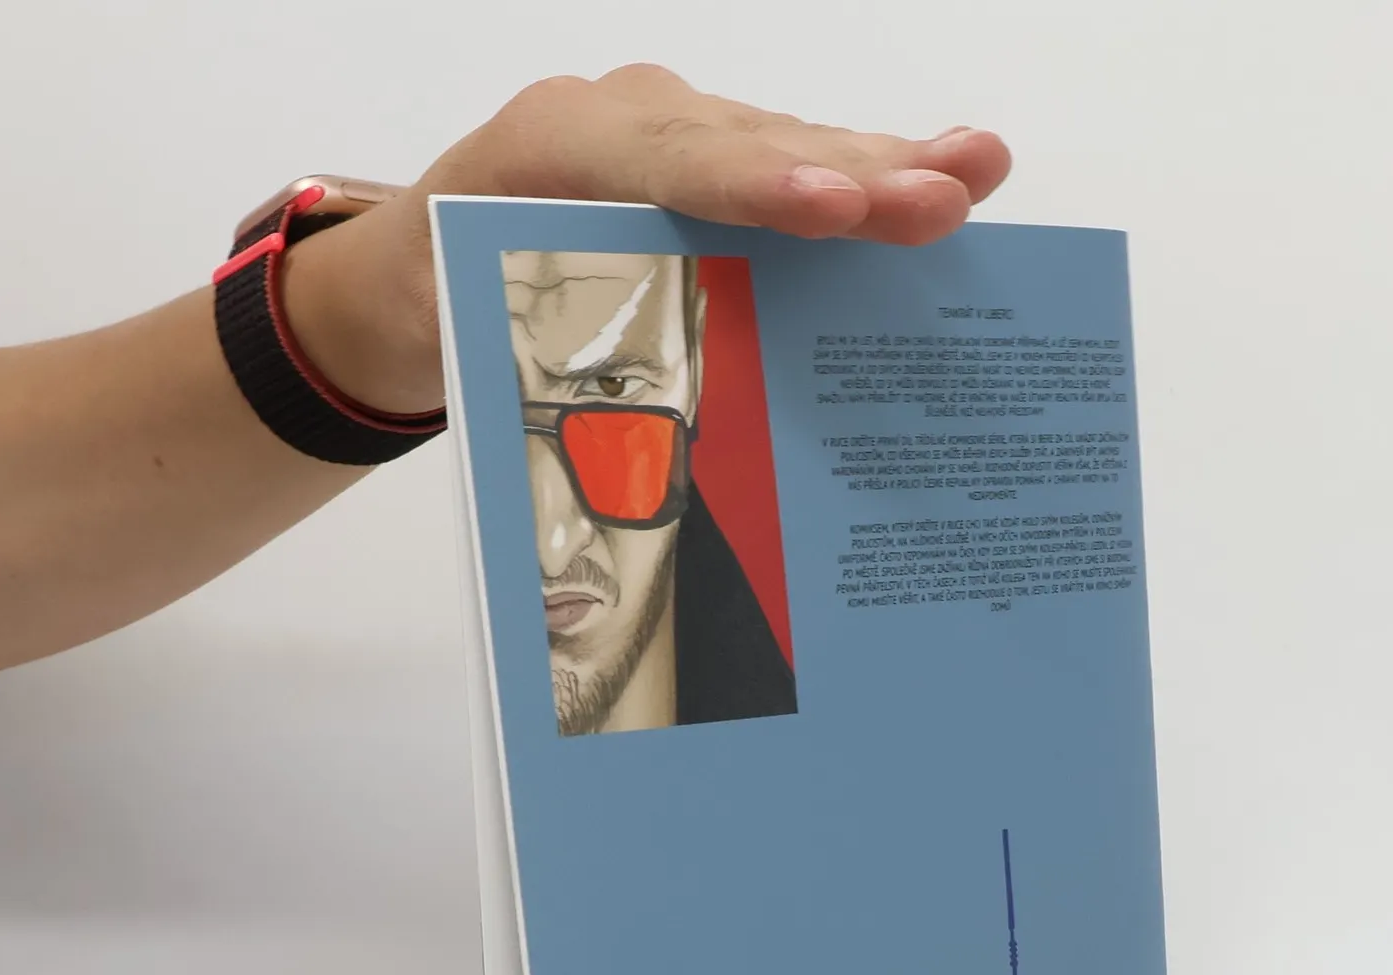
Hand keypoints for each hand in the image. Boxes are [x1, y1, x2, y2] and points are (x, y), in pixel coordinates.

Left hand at [280, 67, 1011, 416]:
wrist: (414, 265)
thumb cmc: (438, 296)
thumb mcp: (453, 322)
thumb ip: (525, 346)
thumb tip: (611, 438)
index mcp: (553, 145)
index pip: (667, 161)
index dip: (755, 185)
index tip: (831, 209)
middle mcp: (627, 120)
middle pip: (752, 145)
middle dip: (852, 174)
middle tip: (940, 200)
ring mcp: (680, 137)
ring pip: (792, 147)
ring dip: (890, 167)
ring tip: (978, 173)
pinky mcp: (715, 168)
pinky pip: (801, 167)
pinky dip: (876, 179)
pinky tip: (957, 178)